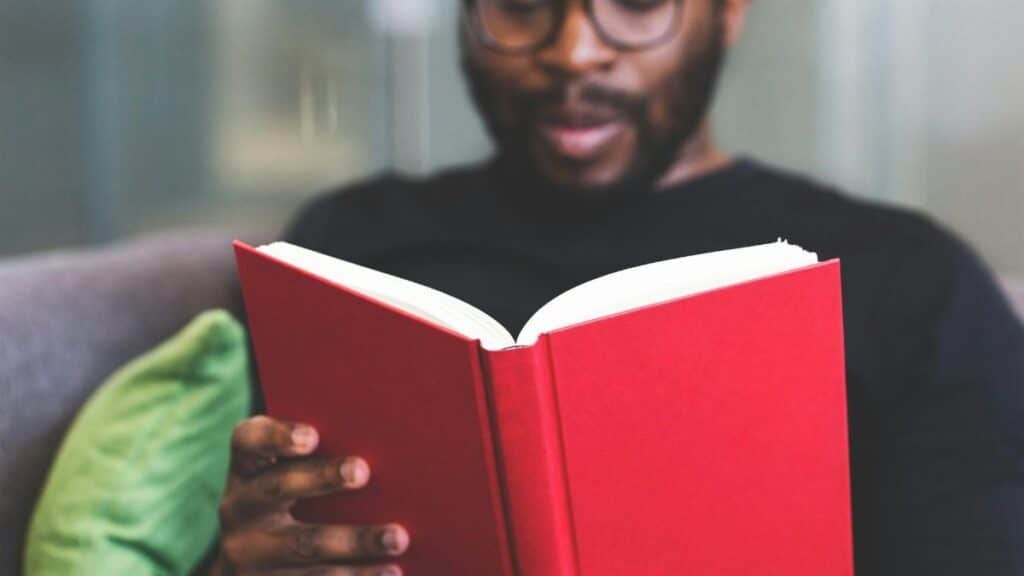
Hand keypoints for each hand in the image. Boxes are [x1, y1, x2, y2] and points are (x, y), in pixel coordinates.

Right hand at [210, 416, 408, 575]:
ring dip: (356, 540)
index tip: (311, 436)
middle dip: (322, 477)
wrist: (250, 568)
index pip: (248, 442)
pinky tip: (391, 571)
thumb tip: (384, 434)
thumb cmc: (290, 500)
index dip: (276, 437)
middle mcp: (240, 509)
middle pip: (279, 487)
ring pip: (306, 544)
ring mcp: (251, 554)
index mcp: (246, 470)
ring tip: (397, 538)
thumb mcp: (283, 475)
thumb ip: (317, 454)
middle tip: (362, 471)